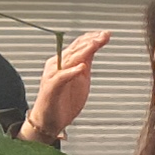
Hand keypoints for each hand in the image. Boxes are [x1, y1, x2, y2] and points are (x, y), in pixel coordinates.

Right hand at [23, 30, 108, 146]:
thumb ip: (87, 63)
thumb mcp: (82, 79)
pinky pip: (61, 77)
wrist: (49, 121)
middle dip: (90, 41)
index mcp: (64, 62)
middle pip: (75, 49)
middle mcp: (57, 65)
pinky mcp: (51, 88)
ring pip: (68, 59)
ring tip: (94, 45)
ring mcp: (53, 76)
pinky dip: (71, 72)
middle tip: (103, 36)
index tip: (105, 34)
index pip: (78, 45)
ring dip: (82, 51)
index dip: (92, 38)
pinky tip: (81, 68)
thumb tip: (96, 47)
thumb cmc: (63, 101)